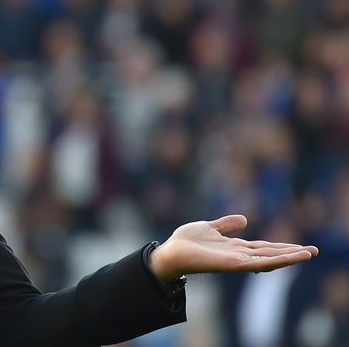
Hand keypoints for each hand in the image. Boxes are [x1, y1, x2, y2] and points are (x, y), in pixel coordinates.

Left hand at [150, 214, 317, 281]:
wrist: (170, 252)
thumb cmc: (185, 242)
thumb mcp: (209, 227)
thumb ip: (226, 224)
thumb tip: (245, 219)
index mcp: (235, 248)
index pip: (263, 247)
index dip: (281, 246)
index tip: (300, 246)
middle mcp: (239, 256)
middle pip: (270, 254)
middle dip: (291, 252)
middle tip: (314, 251)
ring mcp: (237, 261)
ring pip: (268, 259)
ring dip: (289, 257)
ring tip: (309, 254)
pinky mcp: (233, 265)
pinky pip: (258, 263)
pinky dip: (275, 260)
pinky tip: (288, 257)